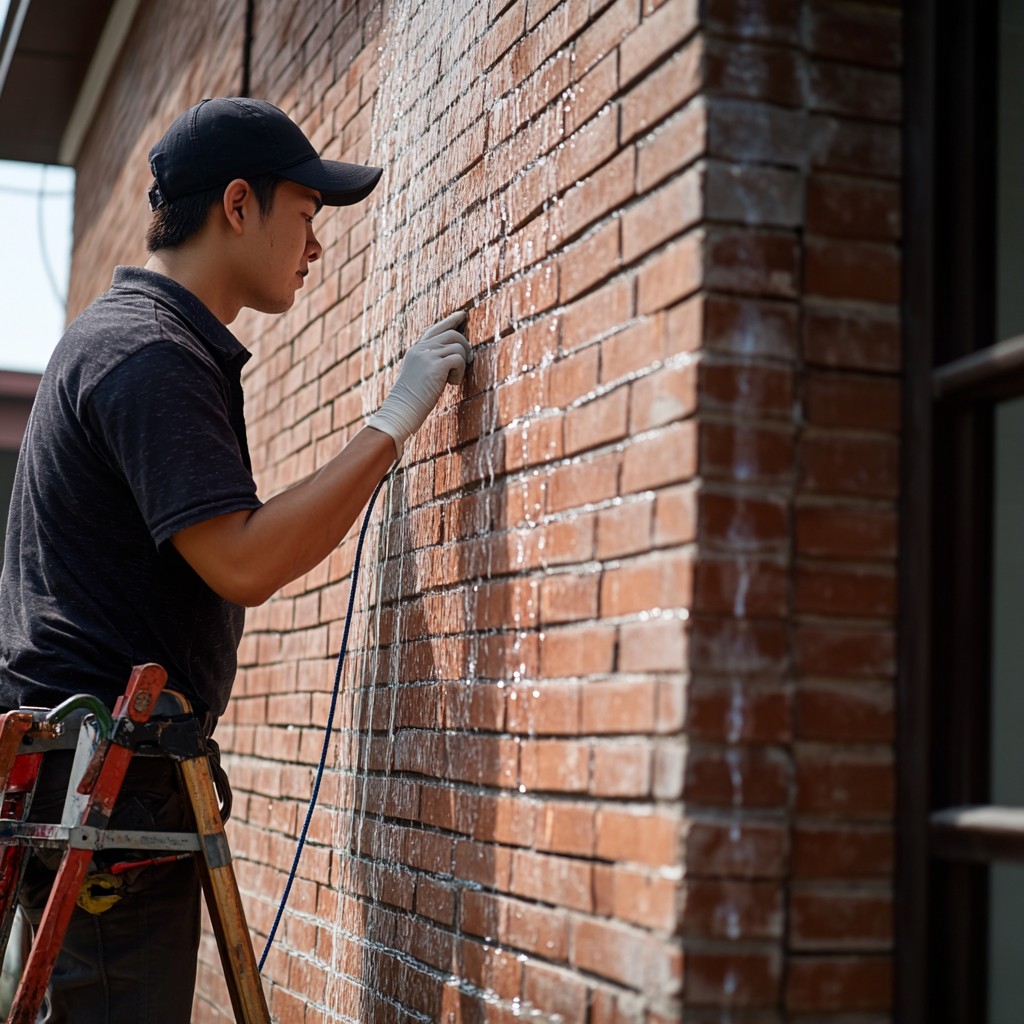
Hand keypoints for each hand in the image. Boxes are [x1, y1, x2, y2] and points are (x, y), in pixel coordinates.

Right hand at [366, 311, 472, 459]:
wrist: (400, 411)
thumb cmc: (409, 401)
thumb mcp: (417, 376)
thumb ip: (428, 364)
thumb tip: (451, 360)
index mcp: (415, 350)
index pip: (435, 328)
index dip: (450, 320)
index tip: (462, 314)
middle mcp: (421, 349)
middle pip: (452, 334)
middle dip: (464, 346)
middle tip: (467, 361)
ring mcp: (427, 356)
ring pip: (458, 346)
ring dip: (462, 363)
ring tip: (452, 379)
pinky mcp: (435, 366)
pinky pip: (458, 359)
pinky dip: (460, 372)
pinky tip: (451, 384)